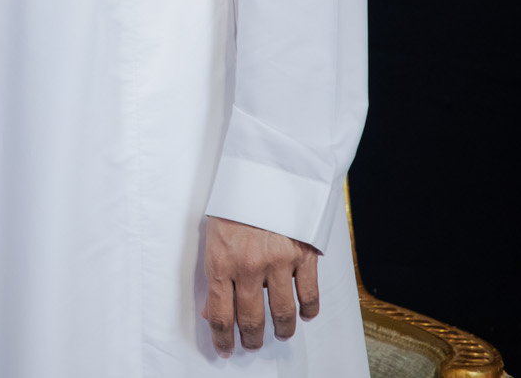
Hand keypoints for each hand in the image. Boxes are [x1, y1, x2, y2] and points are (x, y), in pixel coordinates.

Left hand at [203, 215, 319, 354]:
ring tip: (280, 334)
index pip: (220, 314)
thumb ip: (214, 274)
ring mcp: (279, 263)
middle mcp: (249, 267)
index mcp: (221, 262)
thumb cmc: (235, 201)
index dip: (223, 338)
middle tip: (251, 345)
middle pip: (252, 319)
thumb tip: (212, 311)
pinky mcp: (304, 256)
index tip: (225, 349)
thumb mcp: (213, 235)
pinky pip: (309, 294)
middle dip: (251, 339)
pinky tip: (304, 315)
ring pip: (283, 313)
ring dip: (282, 330)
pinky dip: (308, 310)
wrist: (266, 171)